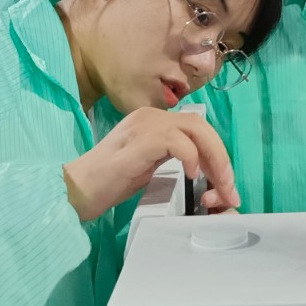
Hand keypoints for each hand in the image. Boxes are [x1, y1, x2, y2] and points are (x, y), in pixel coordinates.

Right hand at [62, 108, 238, 221]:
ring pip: (194, 129)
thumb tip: (206, 174)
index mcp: (153, 120)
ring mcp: (144, 125)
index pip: (196, 128)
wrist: (76, 190)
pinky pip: (177, 140)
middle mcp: (150, 116)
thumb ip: (172, 160)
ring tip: (217, 186)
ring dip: (214, 159)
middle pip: (201, 126)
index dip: (217, 155)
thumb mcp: (148, 167)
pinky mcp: (139, 141)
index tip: (226, 185)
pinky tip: (191, 175)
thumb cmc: (109, 183)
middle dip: (222, 158)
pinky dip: (191, 156)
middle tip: (230, 188)